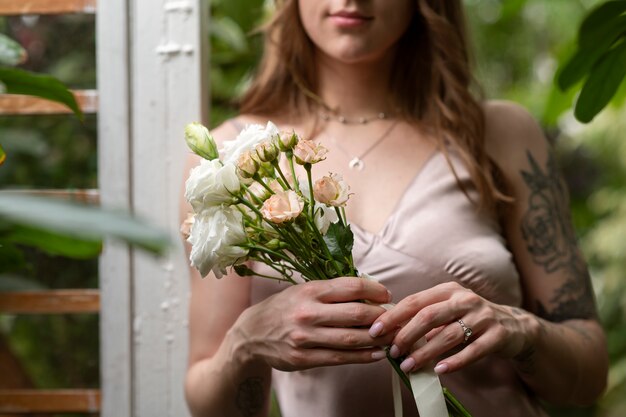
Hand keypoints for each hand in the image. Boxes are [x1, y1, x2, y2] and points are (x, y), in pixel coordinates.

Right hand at [232, 277, 394, 371]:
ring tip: (391, 338)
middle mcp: (308, 312)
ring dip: (377, 339)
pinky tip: (376, 354)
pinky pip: (340, 358)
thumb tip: (370, 294)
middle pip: (357, 314)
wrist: (252, 333)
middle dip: (382, 317)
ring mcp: (305, 337)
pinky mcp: (303, 358)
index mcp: (310, 290)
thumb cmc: (285, 308)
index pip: (352, 287)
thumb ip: (333, 292)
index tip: (387, 296)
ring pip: (351, 339)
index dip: (376, 291)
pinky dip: (362, 357)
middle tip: (395, 319)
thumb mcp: (304, 291)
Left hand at [368, 281, 537, 374]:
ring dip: (426, 352)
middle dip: (406, 334)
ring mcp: (483, 316)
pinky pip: (473, 350)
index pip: (414, 301)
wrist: (514, 326)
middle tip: (392, 351)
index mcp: (447, 291)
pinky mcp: (498, 335)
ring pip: (449, 335)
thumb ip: (424, 317)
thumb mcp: (448, 310)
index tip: (375, 330)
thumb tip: (390, 332)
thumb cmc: (470, 319)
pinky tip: (440, 370)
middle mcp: (465, 299)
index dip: (393, 316)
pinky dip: (455, 361)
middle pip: (429, 316)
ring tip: (409, 365)